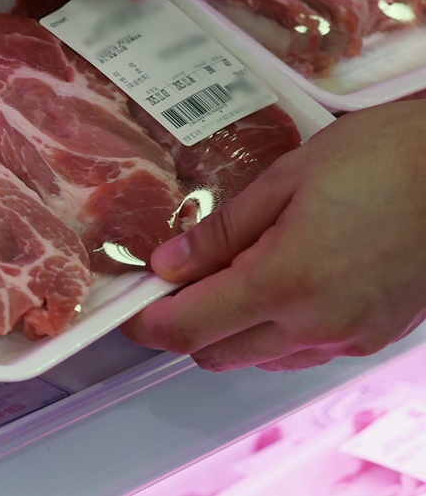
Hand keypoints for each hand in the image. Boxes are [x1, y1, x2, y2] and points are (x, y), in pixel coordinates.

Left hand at [121, 102, 425, 371]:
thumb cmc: (385, 158)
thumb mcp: (286, 178)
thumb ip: (222, 231)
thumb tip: (169, 265)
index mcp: (285, 282)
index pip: (188, 329)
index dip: (148, 324)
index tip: (131, 309)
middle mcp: (317, 324)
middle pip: (217, 354)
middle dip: (185, 326)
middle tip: (177, 282)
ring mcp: (350, 337)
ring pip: (260, 359)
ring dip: (230, 332)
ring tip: (231, 276)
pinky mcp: (374, 336)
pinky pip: (303, 352)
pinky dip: (275, 333)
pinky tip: (279, 287)